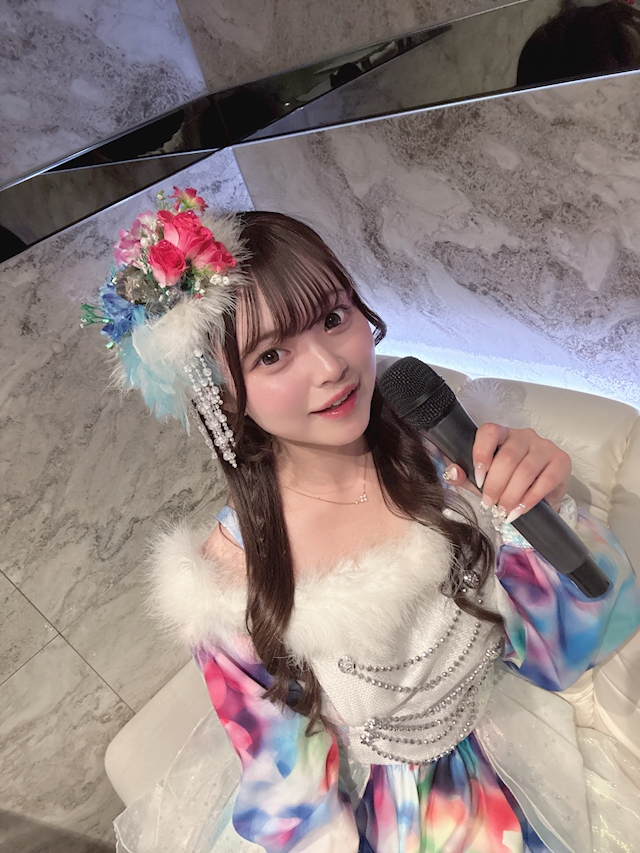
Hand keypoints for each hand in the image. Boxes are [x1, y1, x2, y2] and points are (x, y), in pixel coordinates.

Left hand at [443, 424, 570, 521]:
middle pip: (508, 457)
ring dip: (512, 495)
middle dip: (496, 485)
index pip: (490, 432)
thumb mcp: (483, 480)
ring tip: (503, 511)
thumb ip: (465, 476)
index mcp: (502, 434)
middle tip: (489, 504)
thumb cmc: (508, 482)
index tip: (478, 480)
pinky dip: (530, 499)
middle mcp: (524, 436)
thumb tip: (453, 473)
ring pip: (526, 470)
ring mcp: (544, 446)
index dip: (482, 454)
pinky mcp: (561, 461)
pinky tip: (520, 510)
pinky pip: (546, 480)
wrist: (539, 496)